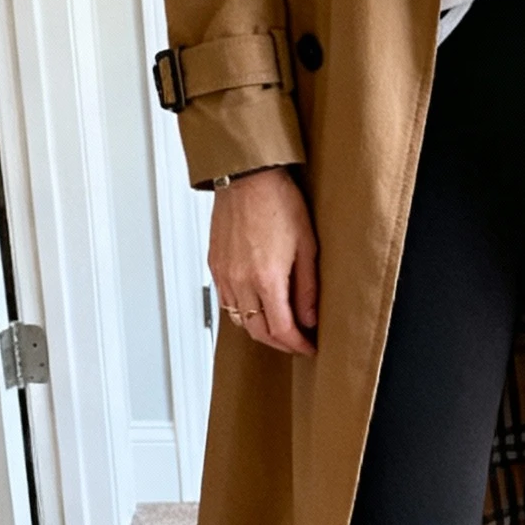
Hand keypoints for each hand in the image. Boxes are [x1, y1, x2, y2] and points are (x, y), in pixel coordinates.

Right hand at [209, 167, 317, 355]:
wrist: (247, 177)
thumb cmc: (278, 202)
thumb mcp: (306, 246)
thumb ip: (307, 288)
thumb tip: (309, 318)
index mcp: (266, 279)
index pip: (282, 329)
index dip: (298, 345)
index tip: (309, 347)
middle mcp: (240, 282)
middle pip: (258, 332)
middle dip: (280, 343)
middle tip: (297, 342)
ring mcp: (224, 275)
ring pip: (240, 320)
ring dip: (260, 329)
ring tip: (279, 325)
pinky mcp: (215, 265)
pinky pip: (226, 301)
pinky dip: (242, 311)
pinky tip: (256, 304)